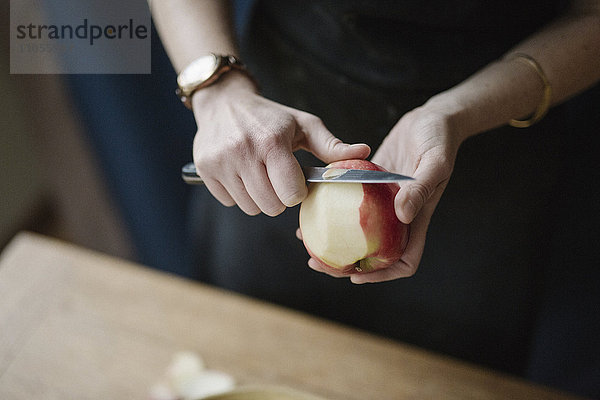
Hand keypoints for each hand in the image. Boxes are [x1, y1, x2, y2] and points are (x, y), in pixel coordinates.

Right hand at [191, 74, 370, 215]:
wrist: (223, 102)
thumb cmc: (271, 116)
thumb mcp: (303, 124)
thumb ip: (332, 145)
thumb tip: (364, 152)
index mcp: (271, 141)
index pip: (292, 193)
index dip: (298, 192)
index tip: (295, 180)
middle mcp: (243, 151)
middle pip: (271, 206)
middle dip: (279, 198)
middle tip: (277, 179)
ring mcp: (220, 162)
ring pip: (250, 208)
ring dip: (259, 198)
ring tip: (259, 175)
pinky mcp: (204, 169)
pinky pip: (229, 202)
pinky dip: (238, 195)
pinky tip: (241, 174)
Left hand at [303, 105, 461, 282]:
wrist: (432, 118)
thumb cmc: (439, 139)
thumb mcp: (434, 161)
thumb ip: (420, 188)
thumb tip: (401, 215)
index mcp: (417, 218)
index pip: (405, 260)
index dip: (383, 275)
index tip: (357, 276)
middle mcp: (399, 215)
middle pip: (374, 253)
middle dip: (347, 263)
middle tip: (317, 263)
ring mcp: (384, 202)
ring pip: (358, 231)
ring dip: (335, 239)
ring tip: (306, 239)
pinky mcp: (372, 185)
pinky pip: (350, 204)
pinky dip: (333, 209)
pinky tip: (313, 205)